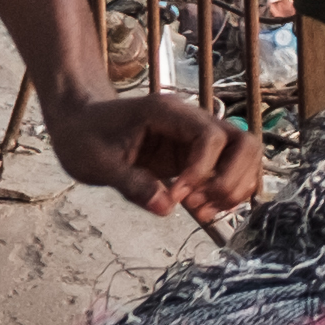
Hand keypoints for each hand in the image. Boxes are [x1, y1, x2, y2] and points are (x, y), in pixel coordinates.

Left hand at [47, 85, 259, 222]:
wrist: (79, 122)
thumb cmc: (84, 135)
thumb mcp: (97, 163)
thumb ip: (132, 184)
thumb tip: (165, 208)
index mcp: (168, 113)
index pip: (210, 136)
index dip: (201, 171)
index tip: (177, 196)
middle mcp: (191, 121)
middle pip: (243, 141)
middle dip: (230, 179)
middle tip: (199, 205)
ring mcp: (196, 138)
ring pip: (244, 155)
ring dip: (233, 187)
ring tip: (203, 210)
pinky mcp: (195, 155)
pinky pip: (229, 169)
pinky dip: (227, 190)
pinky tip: (203, 208)